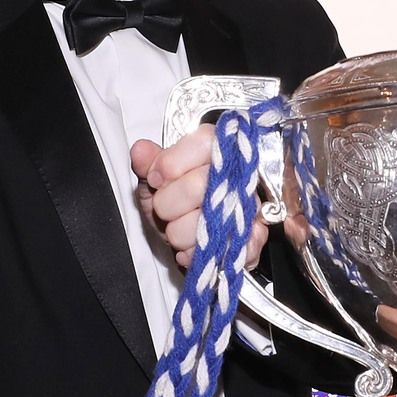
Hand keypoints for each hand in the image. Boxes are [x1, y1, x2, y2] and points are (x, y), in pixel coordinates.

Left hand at [131, 132, 269, 271]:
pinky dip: (193, 253)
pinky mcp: (255, 238)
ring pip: (202, 224)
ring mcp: (249, 206)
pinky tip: (190, 247)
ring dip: (179, 232)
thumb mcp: (155, 181)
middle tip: (166, 208)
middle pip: (197, 186)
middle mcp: (239, 174)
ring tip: (180, 226)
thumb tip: (141, 151)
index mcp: (218, 149)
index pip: (202, 143)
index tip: (156, 179)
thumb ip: (147, 163)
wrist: (191, 239)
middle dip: (168, 204)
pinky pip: (217, 249)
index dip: (171, 163)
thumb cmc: (177, 204)